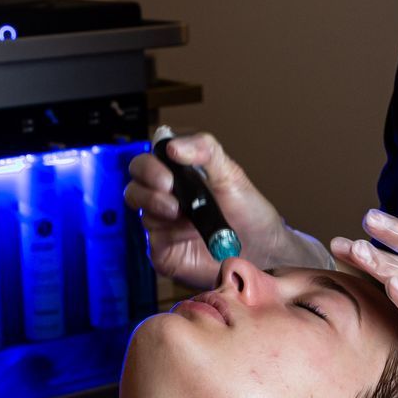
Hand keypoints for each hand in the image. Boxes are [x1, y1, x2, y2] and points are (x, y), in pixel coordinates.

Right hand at [123, 132, 291, 286]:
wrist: (262, 248)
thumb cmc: (247, 211)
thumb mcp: (231, 173)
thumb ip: (205, 151)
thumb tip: (173, 146)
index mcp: (178, 175)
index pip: (147, 162)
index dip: (150, 165)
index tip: (167, 172)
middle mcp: (166, 198)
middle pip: (135, 185)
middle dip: (149, 186)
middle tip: (170, 192)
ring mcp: (163, 224)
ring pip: (142, 213)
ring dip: (161, 209)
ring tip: (184, 215)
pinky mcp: (164, 250)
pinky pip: (154, 240)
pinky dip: (172, 235)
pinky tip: (191, 234)